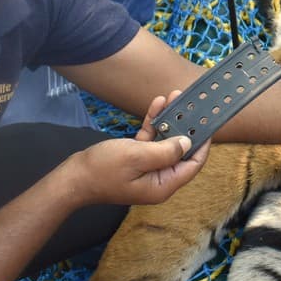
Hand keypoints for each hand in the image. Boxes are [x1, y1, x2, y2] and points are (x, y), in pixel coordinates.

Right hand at [64, 91, 208, 205]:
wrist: (72, 177)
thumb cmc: (102, 170)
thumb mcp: (138, 156)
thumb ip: (166, 151)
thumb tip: (188, 143)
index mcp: (163, 184)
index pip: (193, 165)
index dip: (202, 145)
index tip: (207, 124)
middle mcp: (158, 178)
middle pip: (180, 151)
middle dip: (185, 126)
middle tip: (191, 104)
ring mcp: (146, 169)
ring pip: (165, 141)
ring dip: (169, 119)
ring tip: (174, 95)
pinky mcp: (135, 159)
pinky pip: (150, 139)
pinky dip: (153, 123)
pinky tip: (157, 103)